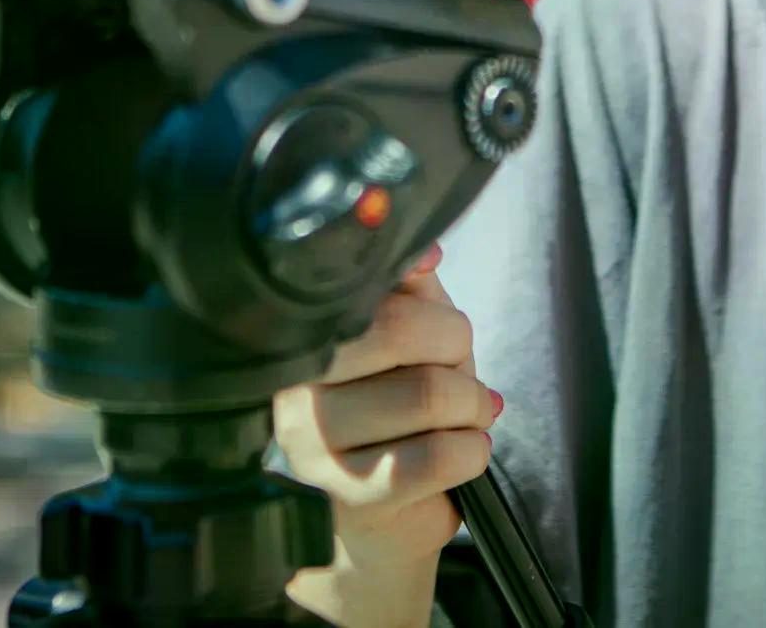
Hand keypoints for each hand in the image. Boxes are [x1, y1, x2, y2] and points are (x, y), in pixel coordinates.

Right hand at [275, 244, 500, 627]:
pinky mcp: (351, 497)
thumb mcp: (403, 332)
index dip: (429, 312)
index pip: (371, 289)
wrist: (382, 515)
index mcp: (301, 336)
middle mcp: (293, 387)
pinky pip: (435, 456)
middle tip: (461, 375)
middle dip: (456, 352)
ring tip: (469, 416)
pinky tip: (467, 451)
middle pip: (401, 331)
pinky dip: (472, 450)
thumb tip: (424, 249)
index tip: (442, 335)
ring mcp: (315, 446)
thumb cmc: (394, 409)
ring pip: (425, 394)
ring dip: (471, 405)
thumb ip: (408, 283)